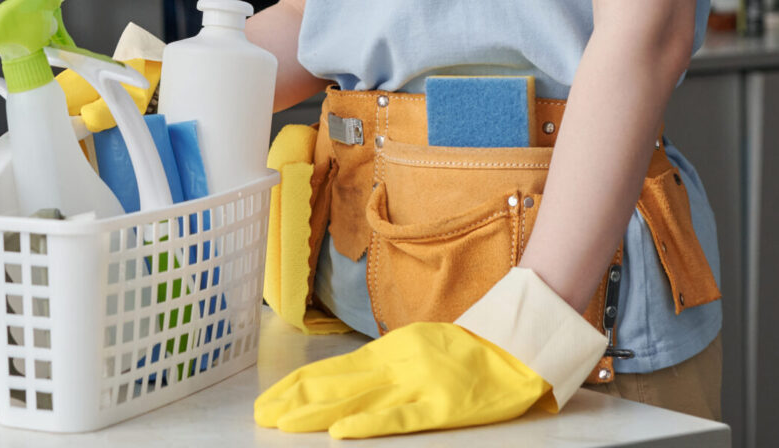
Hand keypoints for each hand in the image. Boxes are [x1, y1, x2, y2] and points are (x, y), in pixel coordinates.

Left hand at [254, 321, 548, 437]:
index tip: (268, 399)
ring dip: (315, 413)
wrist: (516, 349)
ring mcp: (417, 384)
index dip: (296, 385)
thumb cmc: (465, 353)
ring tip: (283, 423)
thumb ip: (382, 364)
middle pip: (333, 384)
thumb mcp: (415, 347)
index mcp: (387, 350)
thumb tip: (342, 381)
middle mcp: (395, 364)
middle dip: (294, 400)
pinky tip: (340, 431)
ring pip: (356, 399)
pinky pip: (399, 418)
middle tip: (261, 416)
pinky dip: (367, 424)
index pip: (330, 370)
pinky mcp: (441, 407)